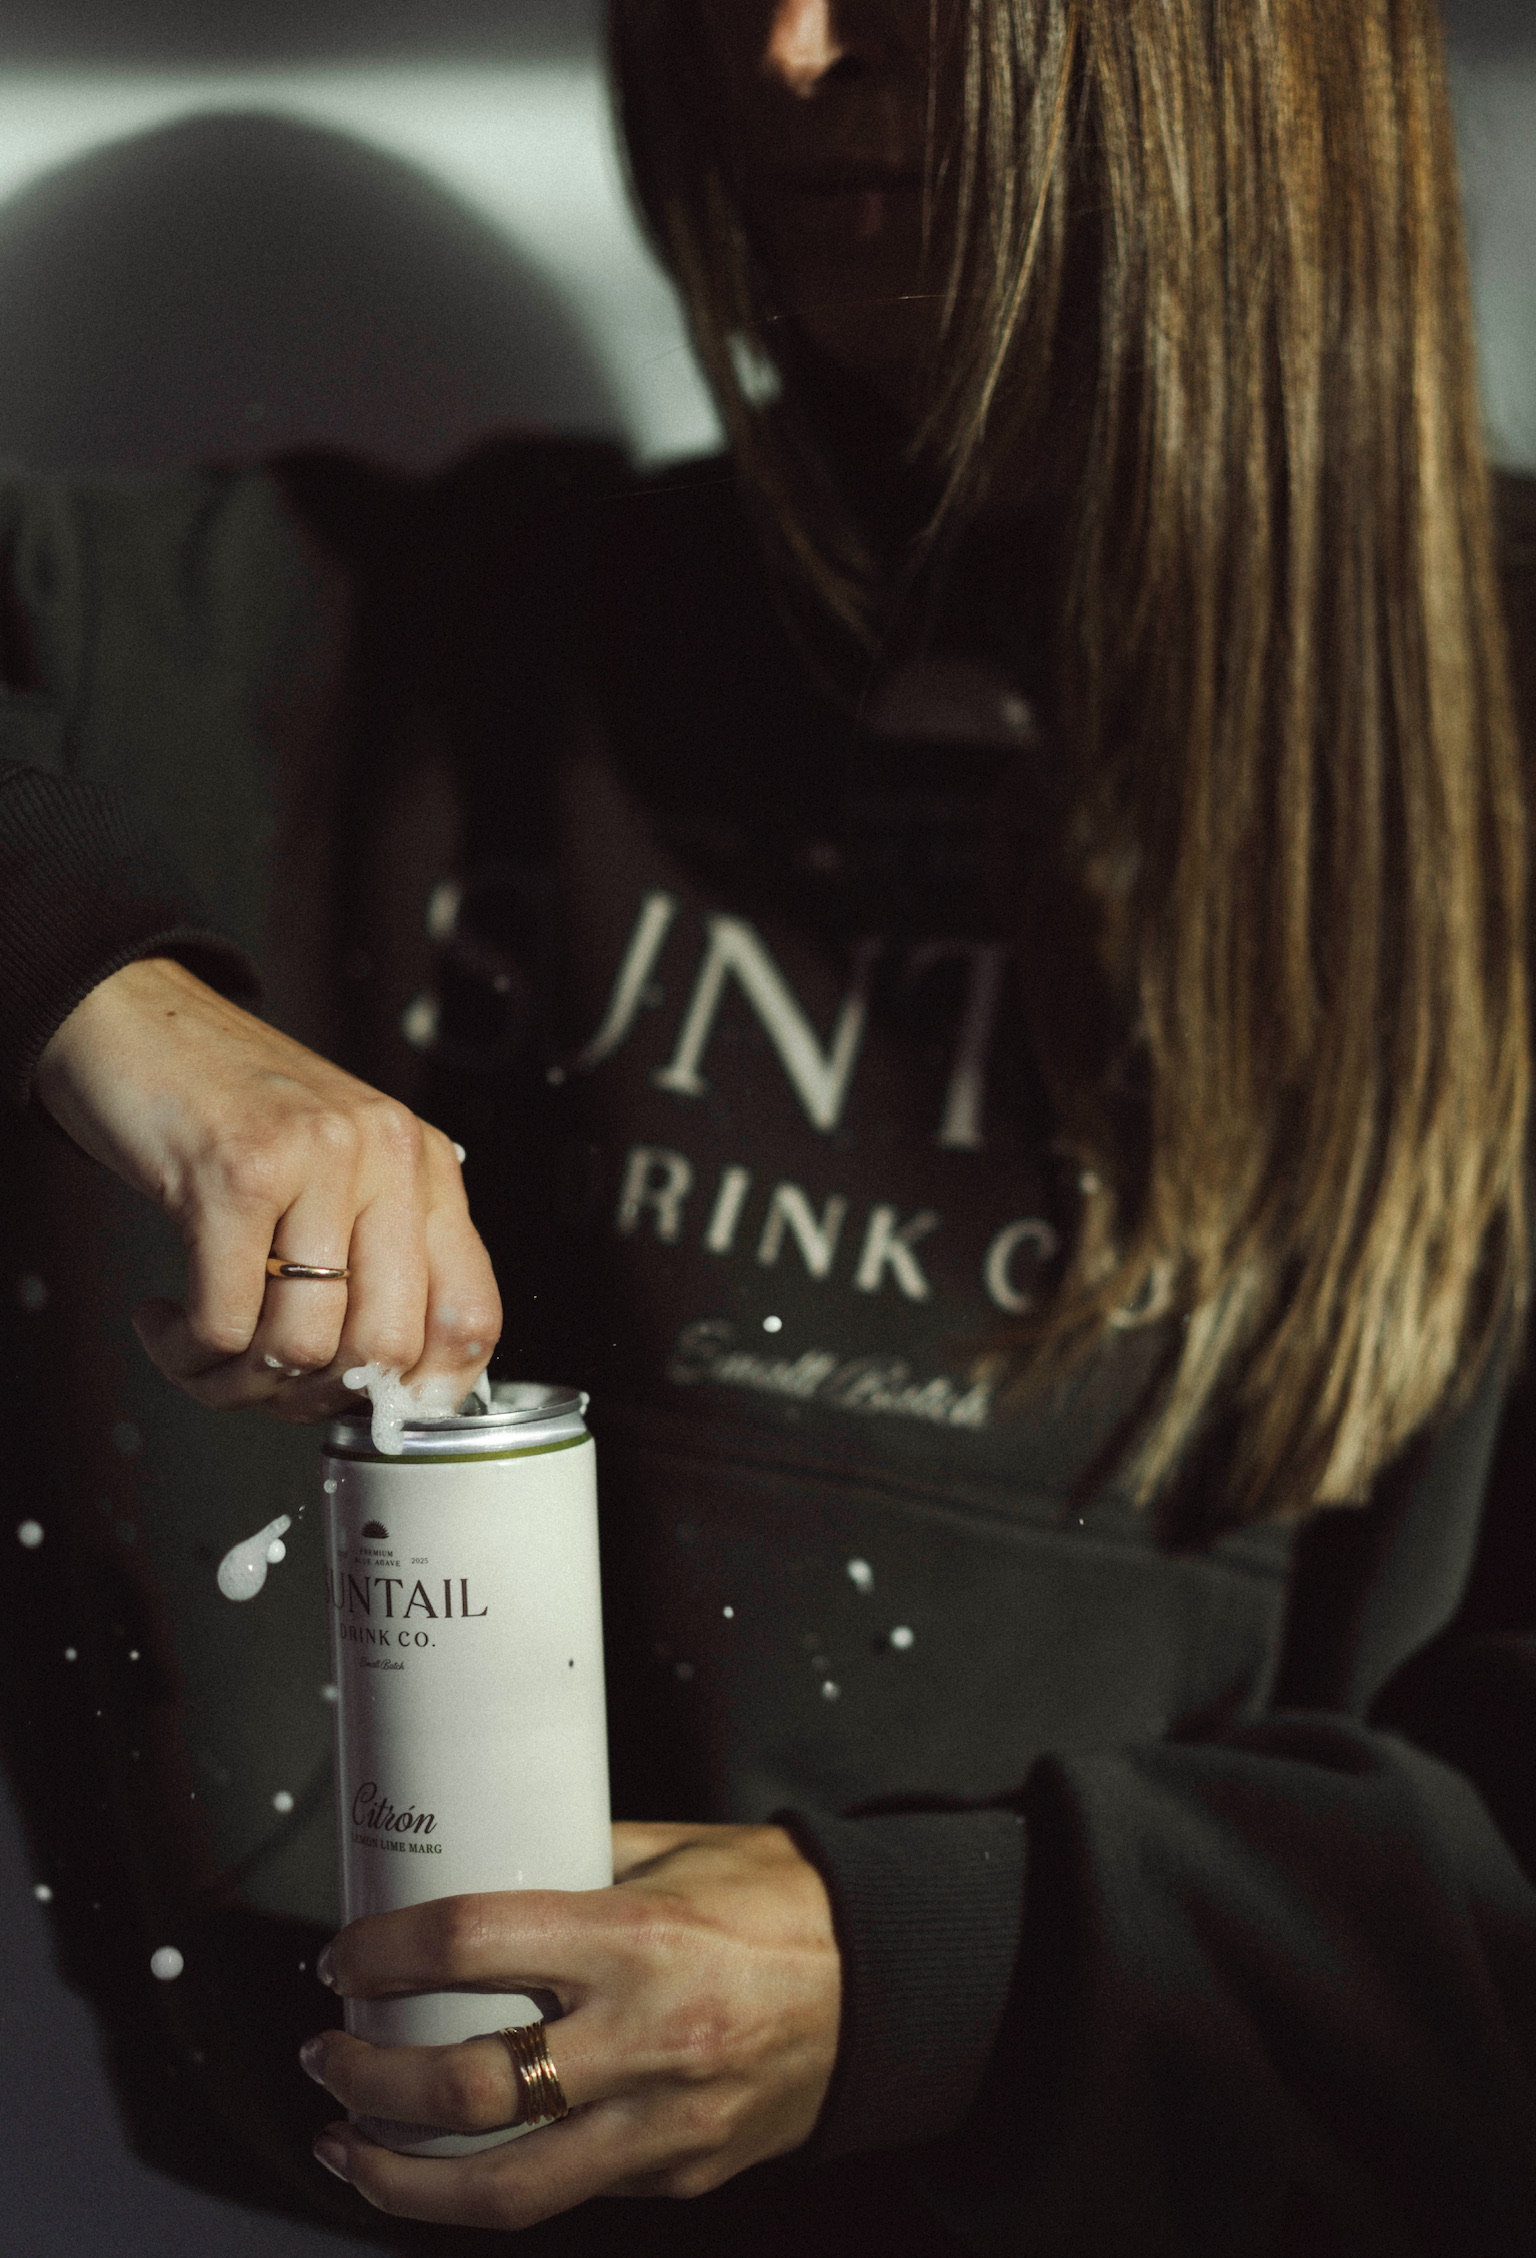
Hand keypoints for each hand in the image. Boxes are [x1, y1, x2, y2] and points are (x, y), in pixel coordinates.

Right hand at [32, 956, 499, 1420]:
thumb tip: (385, 1386)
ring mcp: (316, 1160)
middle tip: (261, 1381)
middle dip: (313, 1398)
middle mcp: (386, 1156)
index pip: (471, 1316)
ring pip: (303, 1346)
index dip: (424, 1393)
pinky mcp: (236, 1172)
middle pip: (386, 1348)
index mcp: (424, 1165)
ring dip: (238, 1382)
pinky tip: (164, 1322)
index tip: (364, 1412)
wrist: (134, 1017)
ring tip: (199, 1351)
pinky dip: (186, 1352)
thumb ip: (375, 1256)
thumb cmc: (229, 1107)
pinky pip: (226, 1323)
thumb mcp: (334, 1171)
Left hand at [299, 1822, 841, 2228]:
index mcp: (639, 1937)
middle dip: (368, 2081)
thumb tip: (477, 1858)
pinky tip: (451, 2162)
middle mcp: (647, 2039)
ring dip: (400, 2176)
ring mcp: (665, 2125)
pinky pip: (569, 2192)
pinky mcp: (681, 2176)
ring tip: (347, 2146)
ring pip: (503, 2191)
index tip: (342, 1957)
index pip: (470, 1944)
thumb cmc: (781, 1901)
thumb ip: (577, 1860)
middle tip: (327, 2055)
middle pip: (468, 2090)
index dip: (383, 1952)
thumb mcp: (676, 1852)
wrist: (891, 1984)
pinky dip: (493, 2183)